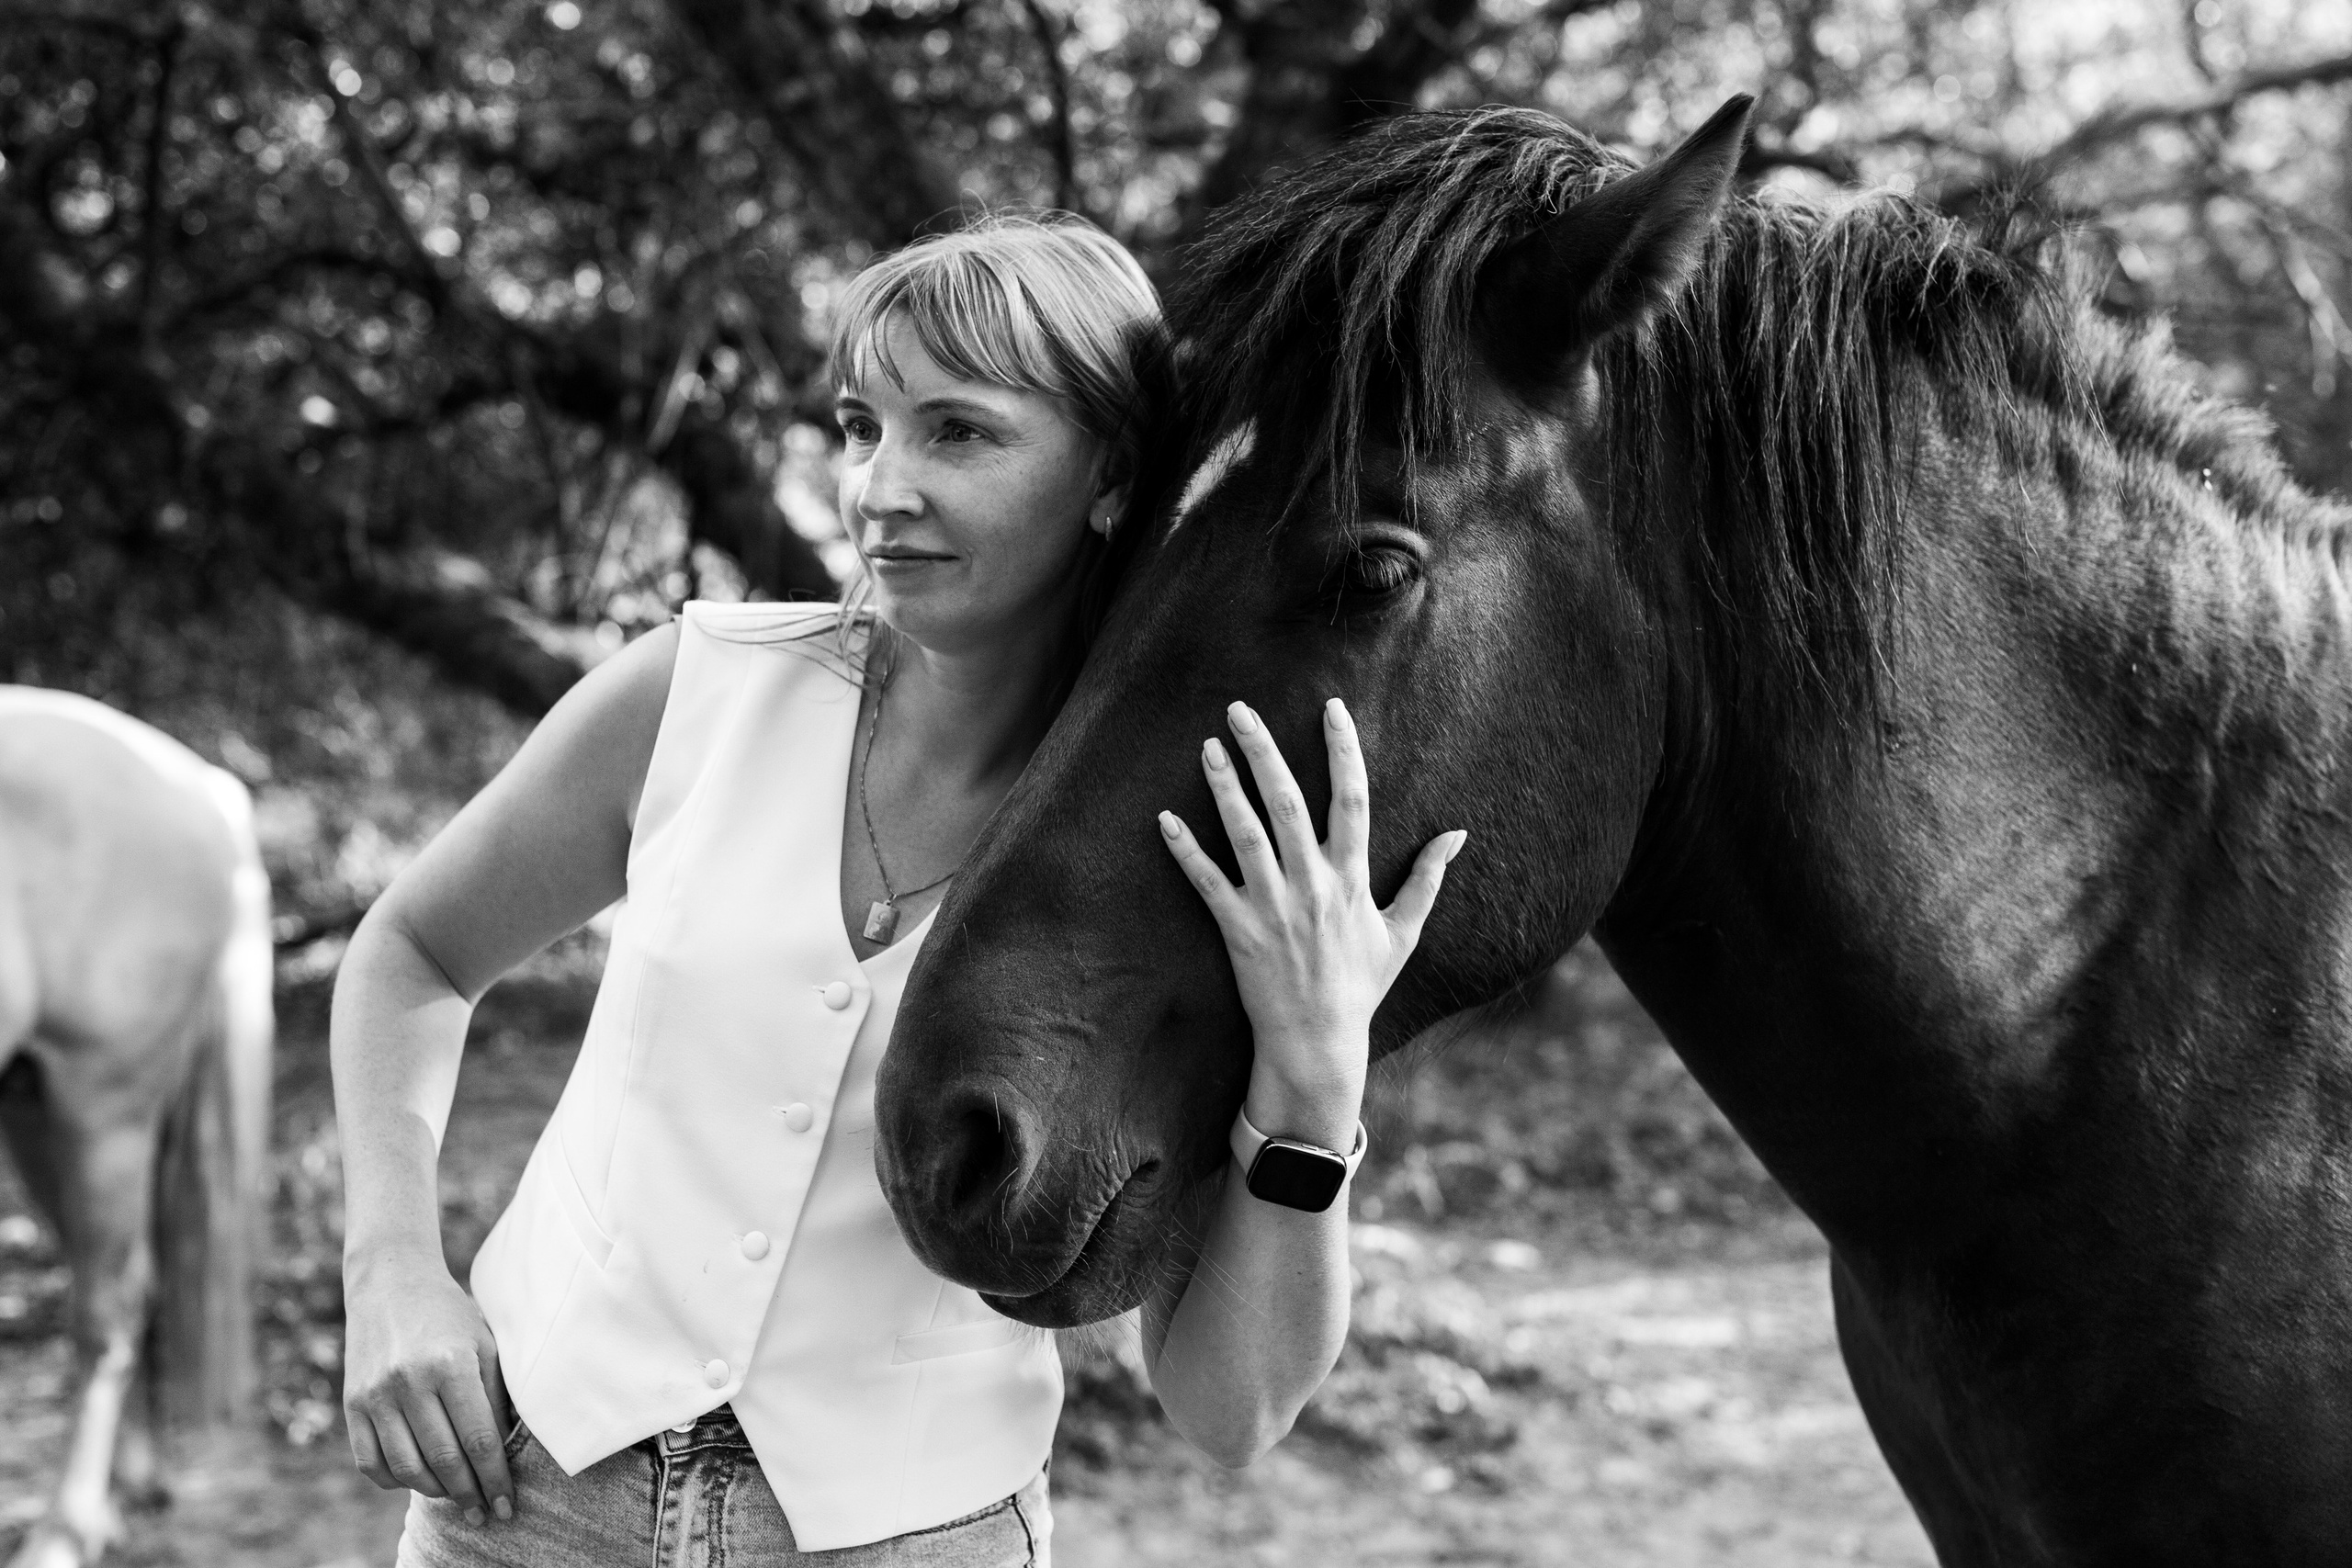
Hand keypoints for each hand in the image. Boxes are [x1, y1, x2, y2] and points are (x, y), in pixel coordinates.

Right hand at [342, 1244, 516, 1522]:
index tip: (506, 1507)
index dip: (495, 1479)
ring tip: (455, 1494)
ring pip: (407, 1467)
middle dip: (469, 1494)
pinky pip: (371, 1462)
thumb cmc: (450, 1315)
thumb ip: (495, 1396)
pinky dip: (395, 1480)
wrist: (391, 1283)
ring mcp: (374, 1395)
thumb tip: (507, 1453)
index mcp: (451, 1364)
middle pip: (445, 1460)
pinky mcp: (351, 1404)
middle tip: (483, 1513)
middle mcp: (409, 1381)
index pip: (479, 1439)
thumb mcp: (484, 1344)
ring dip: (435, 1491)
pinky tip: (417, 1478)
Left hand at [1157, 697, 1464, 1148]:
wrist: (1318, 1042)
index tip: (1331, 708)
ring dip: (1224, 787)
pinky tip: (1166, 818)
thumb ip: (1427, 879)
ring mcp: (1272, 906)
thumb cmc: (1360, 986)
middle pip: (1288, 803)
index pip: (1353, 799)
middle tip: (1240, 709)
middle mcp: (1313, 884)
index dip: (1342, 750)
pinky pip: (1206, 883)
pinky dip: (1185, 850)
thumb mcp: (1403, 932)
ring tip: (1207, 746)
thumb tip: (1458, 834)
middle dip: (1263, 751)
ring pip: (1245, 833)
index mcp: (1353, 878)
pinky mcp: (1238, 930)